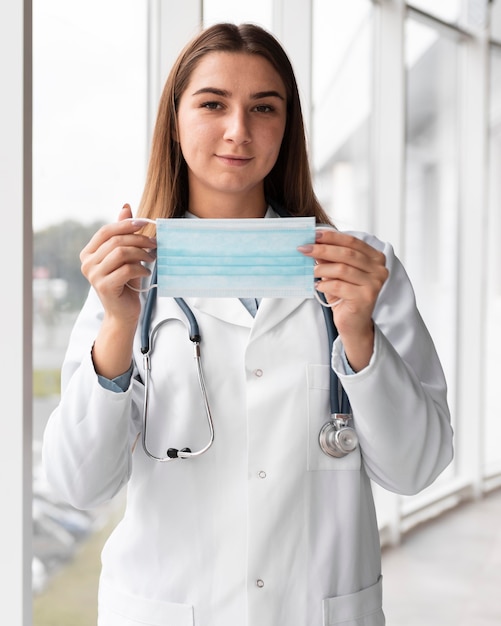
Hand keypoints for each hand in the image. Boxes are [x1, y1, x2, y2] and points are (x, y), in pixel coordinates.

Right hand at [80, 204, 155, 325]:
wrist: (123, 313)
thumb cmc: (125, 284)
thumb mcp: (125, 256)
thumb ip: (123, 234)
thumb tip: (125, 207)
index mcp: (88, 253)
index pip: (107, 231)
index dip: (126, 224)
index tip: (145, 224)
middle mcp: (87, 263)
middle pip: (116, 240)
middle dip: (139, 239)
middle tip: (155, 244)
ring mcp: (94, 275)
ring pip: (121, 253)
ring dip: (141, 253)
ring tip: (152, 258)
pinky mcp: (104, 286)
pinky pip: (126, 269)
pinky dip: (140, 268)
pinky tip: (146, 272)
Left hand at [299, 229, 387, 370]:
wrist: (354, 324)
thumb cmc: (345, 296)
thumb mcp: (336, 273)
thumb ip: (330, 258)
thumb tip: (314, 243)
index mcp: (376, 258)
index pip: (352, 242)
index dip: (332, 237)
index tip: (313, 234)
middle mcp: (379, 269)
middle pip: (347, 254)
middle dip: (323, 249)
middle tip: (304, 249)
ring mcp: (375, 284)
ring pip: (343, 269)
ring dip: (322, 268)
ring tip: (310, 271)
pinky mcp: (366, 298)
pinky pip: (339, 286)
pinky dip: (325, 284)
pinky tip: (317, 286)